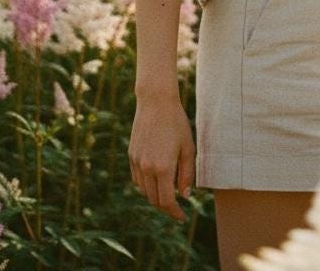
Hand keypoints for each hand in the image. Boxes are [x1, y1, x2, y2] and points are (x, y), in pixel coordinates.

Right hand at [129, 95, 194, 222]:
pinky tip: (156, 181)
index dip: (174, 213)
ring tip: (168, 194)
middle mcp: (147, 168)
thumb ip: (187, 174)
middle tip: (177, 208)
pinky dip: (146, 186)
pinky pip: (137, 179)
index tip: (182, 217)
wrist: (155, 102)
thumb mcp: (188, 148)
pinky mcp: (131, 155)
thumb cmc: (176, 123)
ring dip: (155, 197)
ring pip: (144, 191)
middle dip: (166, 207)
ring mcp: (137, 162)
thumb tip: (184, 196)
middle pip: (154, 200)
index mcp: (163, 168)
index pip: (166, 201)